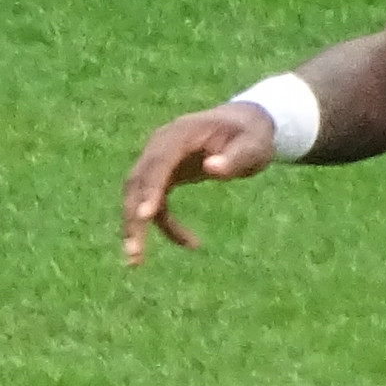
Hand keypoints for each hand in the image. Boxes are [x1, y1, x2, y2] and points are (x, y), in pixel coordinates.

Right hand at [120, 104, 278, 263]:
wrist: (244, 125)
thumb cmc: (251, 135)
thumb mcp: (253, 146)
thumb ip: (235, 157)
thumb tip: (212, 168)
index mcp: (180, 134)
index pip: (158, 162)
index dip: (149, 188)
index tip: (144, 216)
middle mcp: (160, 145)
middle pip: (137, 181)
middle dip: (133, 216)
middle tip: (134, 252)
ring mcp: (159, 161)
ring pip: (136, 195)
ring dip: (135, 226)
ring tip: (136, 260)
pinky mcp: (163, 176)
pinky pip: (156, 204)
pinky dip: (166, 225)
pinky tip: (191, 243)